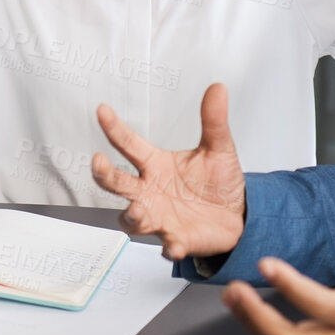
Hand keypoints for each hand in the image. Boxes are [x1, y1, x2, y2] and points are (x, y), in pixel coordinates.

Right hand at [91, 84, 245, 260]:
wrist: (236, 214)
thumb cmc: (217, 181)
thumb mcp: (219, 148)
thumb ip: (213, 121)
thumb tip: (218, 88)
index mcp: (156, 164)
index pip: (129, 145)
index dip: (114, 128)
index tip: (102, 111)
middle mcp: (150, 191)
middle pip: (117, 184)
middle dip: (105, 175)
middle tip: (98, 163)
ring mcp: (160, 217)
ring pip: (132, 219)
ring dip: (132, 215)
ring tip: (138, 208)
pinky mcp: (176, 239)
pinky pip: (168, 246)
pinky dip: (170, 247)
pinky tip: (174, 246)